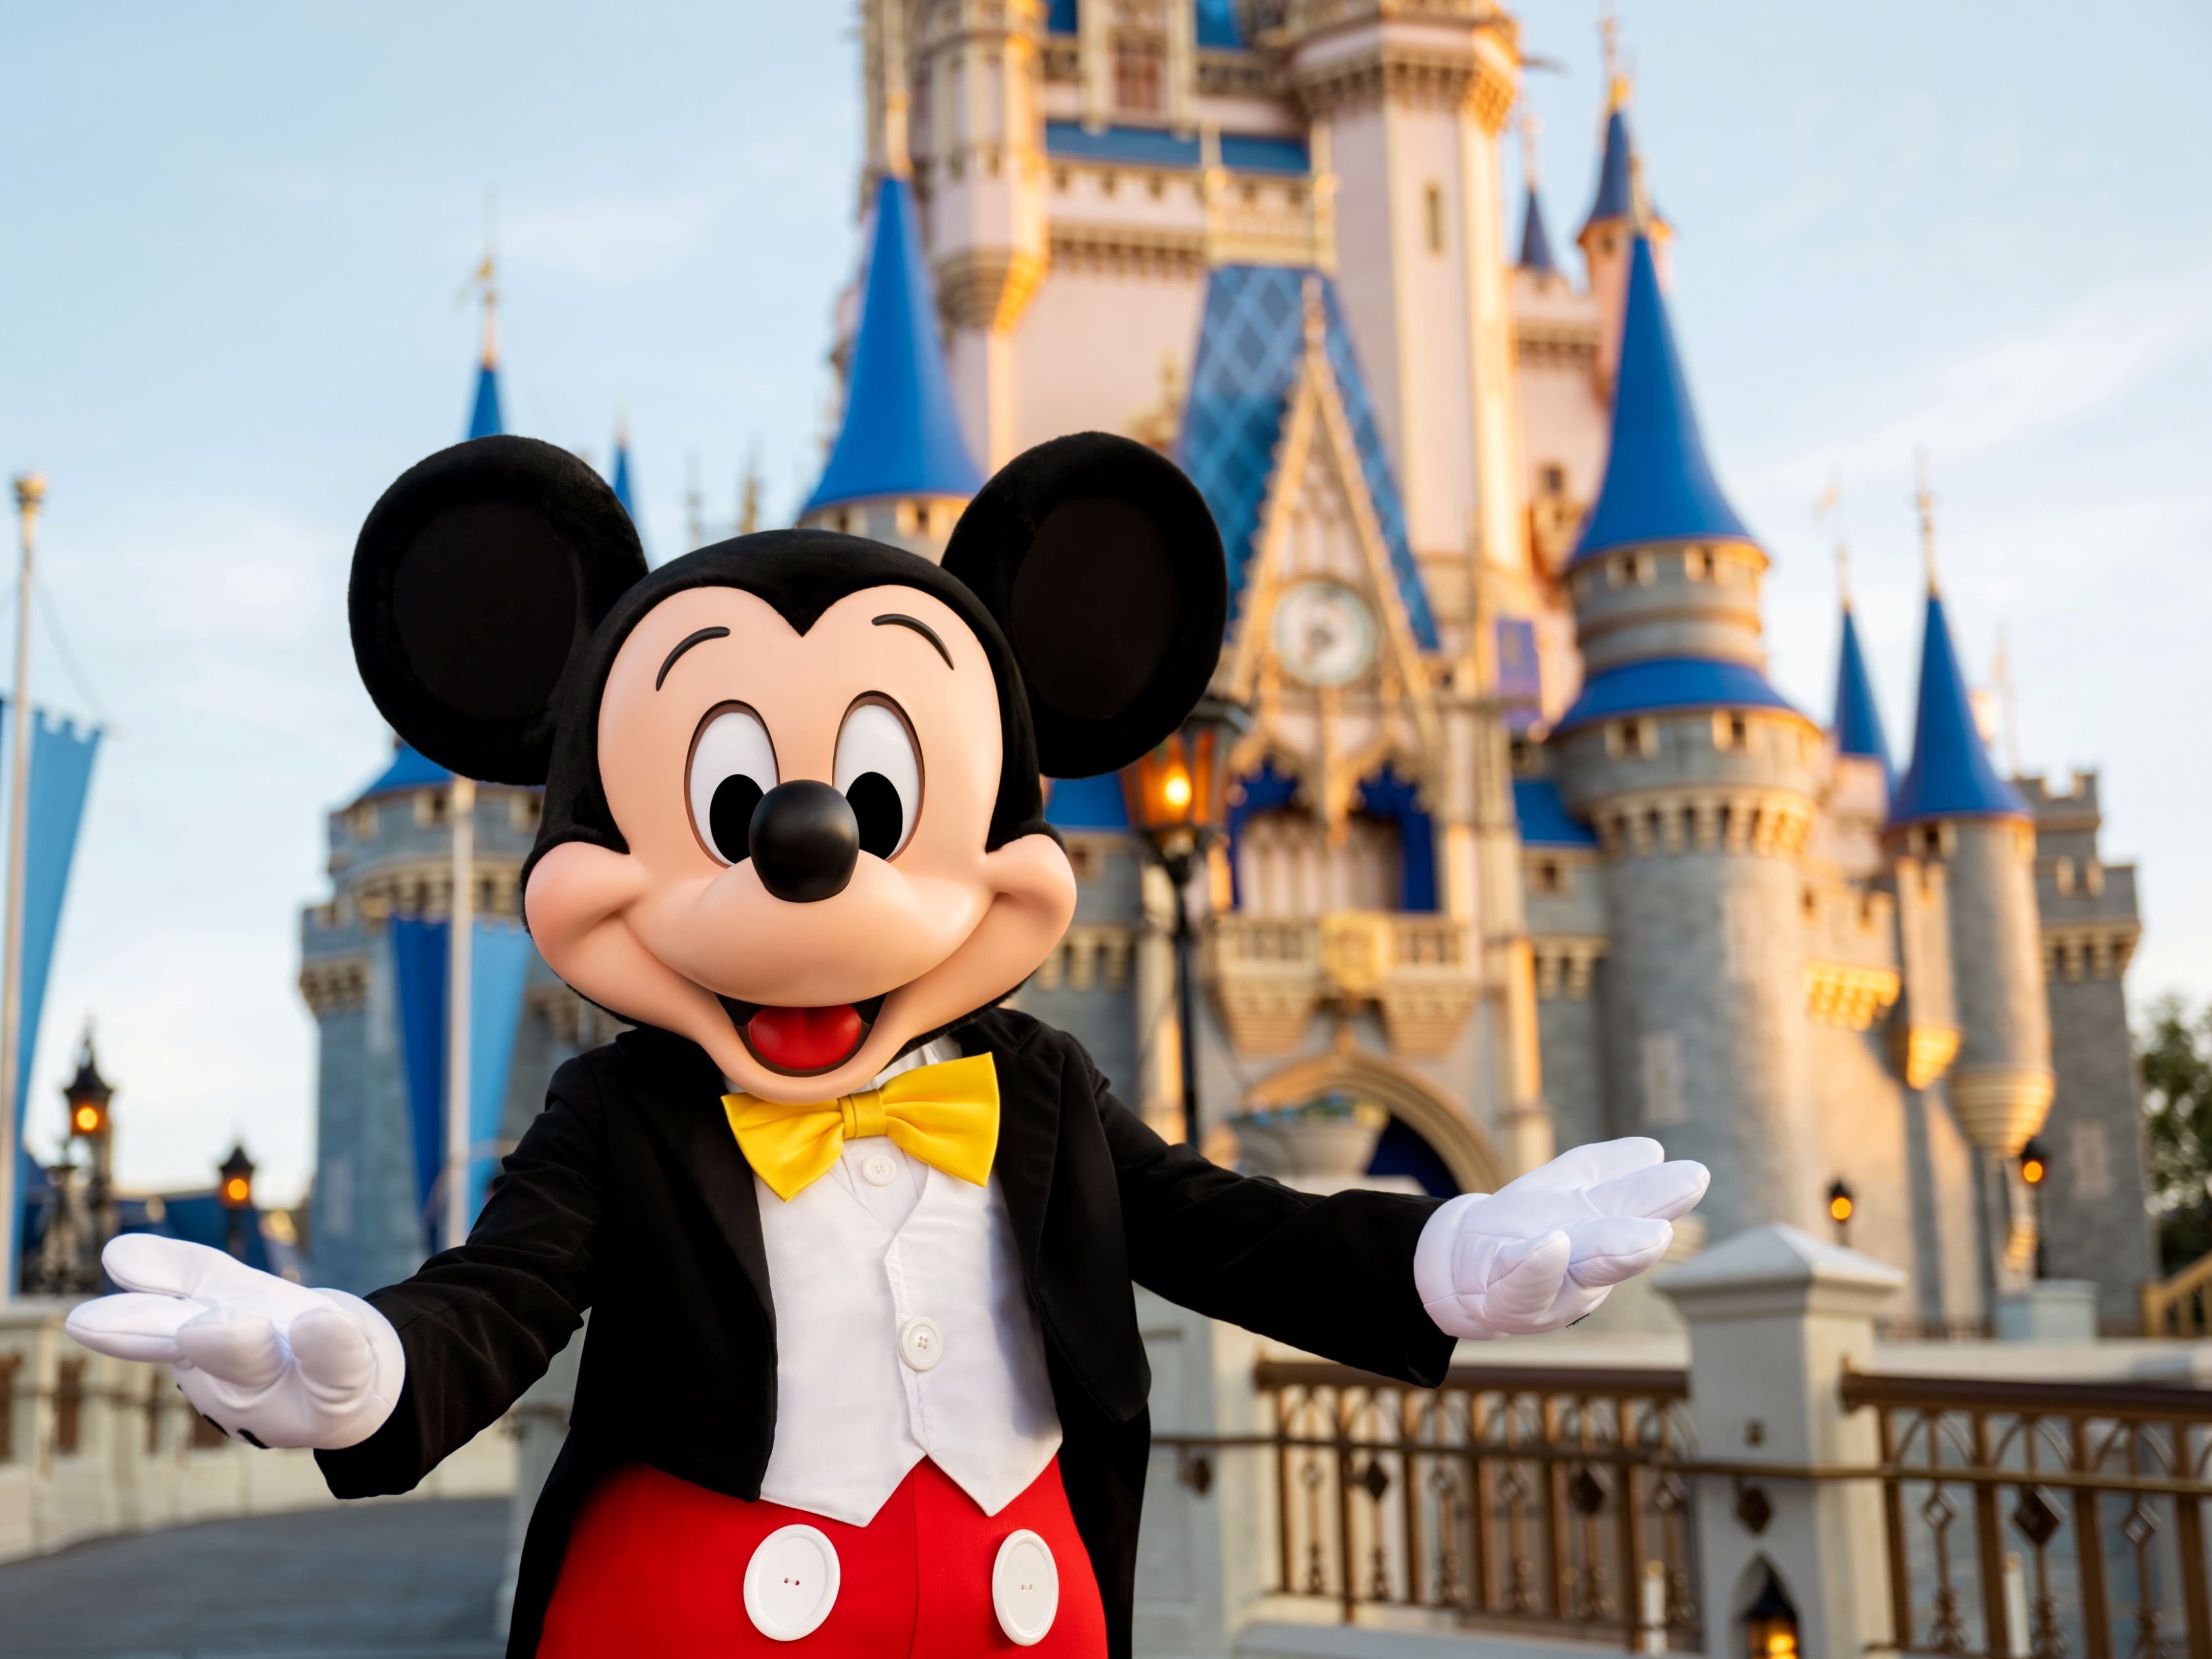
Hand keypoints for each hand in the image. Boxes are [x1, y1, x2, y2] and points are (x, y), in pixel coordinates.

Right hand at [64, 1235, 403, 1449]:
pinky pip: (339, 1368)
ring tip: (243, 1324)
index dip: (128, 1328)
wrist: (364, 1375)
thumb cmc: (281, 1334)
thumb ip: (175, 1277)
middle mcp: (243, 1381)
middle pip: (220, 1357)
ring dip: (254, 1349)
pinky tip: (324, 1323)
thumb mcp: (227, 1297)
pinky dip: (331, 1347)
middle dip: (203, 1342)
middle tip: (187, 1329)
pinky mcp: (343, 1393)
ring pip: (271, 1370)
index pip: (166, 1333)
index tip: (82, 1322)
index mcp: (205, 1355)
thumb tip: (114, 1252)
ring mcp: (292, 1388)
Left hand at [1413, 1138, 1708, 1340]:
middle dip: (1634, 1244)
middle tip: (1666, 1228)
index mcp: (1599, 1237)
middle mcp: (1576, 1271)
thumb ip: (1606, 1174)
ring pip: (1570, 1274)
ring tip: (1641, 1239)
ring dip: (1605, 1257)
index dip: (1661, 1196)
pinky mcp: (1497, 1293)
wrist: (1462, 1266)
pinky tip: (1552, 1244)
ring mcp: (1539, 1286)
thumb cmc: (1526, 1231)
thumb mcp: (1565, 1196)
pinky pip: (1517, 1284)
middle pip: (1606, 1256)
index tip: (1694, 1175)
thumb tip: (1651, 1149)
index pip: (1630, 1212)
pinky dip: (1536, 1267)